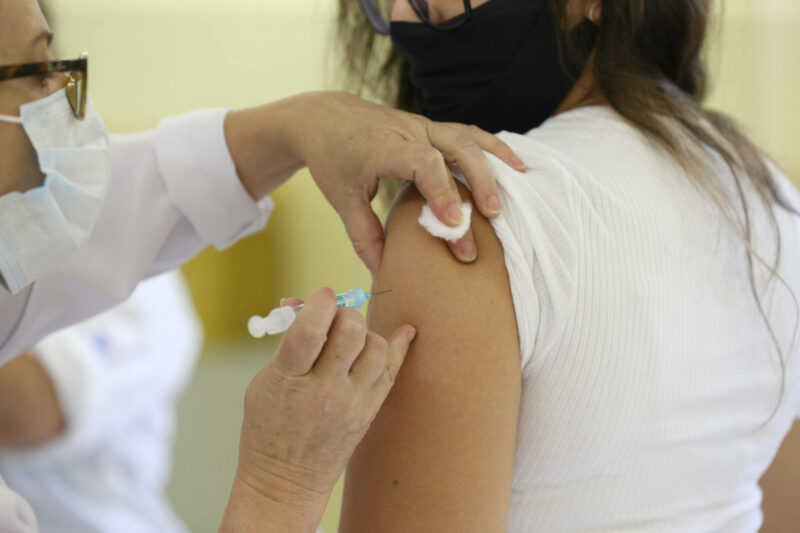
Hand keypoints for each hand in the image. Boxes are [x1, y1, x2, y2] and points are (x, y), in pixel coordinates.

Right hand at [221, 287, 415, 531]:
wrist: (286, 479)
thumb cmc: (268, 426)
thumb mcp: (264, 381)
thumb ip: (287, 341)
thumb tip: (300, 302)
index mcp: (288, 380)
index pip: (311, 329)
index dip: (319, 301)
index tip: (319, 295)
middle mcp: (324, 391)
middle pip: (351, 332)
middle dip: (344, 312)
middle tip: (333, 318)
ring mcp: (351, 403)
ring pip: (377, 347)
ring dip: (365, 332)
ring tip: (349, 339)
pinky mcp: (369, 412)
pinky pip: (392, 371)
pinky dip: (398, 347)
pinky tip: (403, 332)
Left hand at [287, 92, 525, 276]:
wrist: (325, 117)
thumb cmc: (332, 159)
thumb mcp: (342, 200)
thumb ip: (364, 237)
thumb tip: (383, 275)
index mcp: (384, 147)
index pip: (423, 162)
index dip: (442, 191)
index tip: (454, 224)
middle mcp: (408, 130)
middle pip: (455, 147)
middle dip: (477, 182)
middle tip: (492, 217)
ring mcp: (423, 125)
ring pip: (467, 137)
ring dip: (492, 163)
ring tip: (518, 188)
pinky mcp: (431, 127)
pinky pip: (469, 133)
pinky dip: (493, 148)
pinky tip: (516, 165)